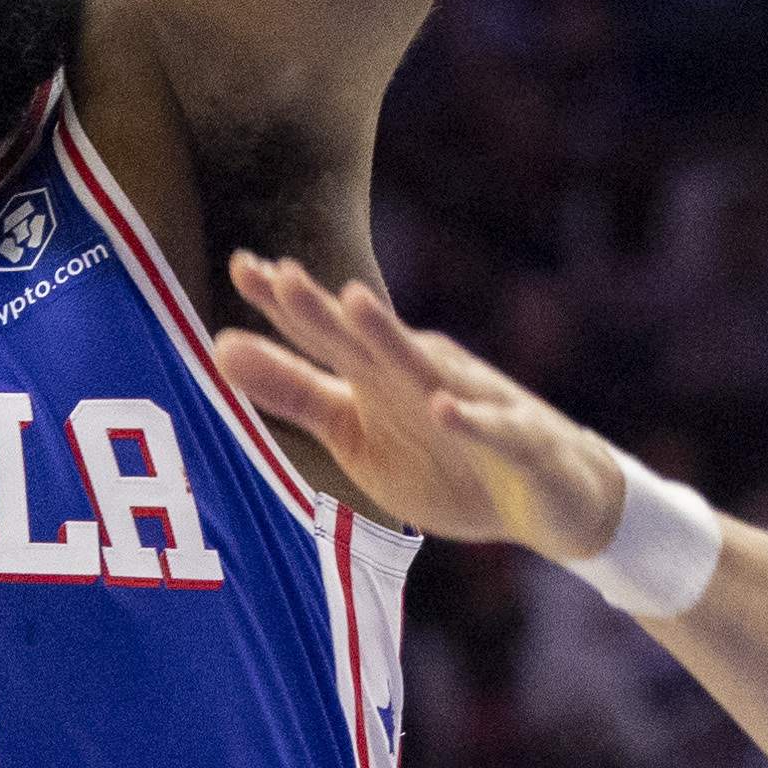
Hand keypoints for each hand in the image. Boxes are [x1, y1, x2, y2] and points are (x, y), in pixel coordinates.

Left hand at [214, 254, 624, 557]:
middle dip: (326, 312)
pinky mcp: (520, 441)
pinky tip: (444, 408)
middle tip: (281, 275)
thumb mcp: (355, 433)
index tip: (241, 267)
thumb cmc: (446, 459)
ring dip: (392, 338)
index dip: (285, 306)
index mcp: (380, 374)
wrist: (551, 500)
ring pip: (428, 369)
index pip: (325, 335)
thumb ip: (292, 392)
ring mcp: (475, 403)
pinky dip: (472, 419)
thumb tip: (216, 345)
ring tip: (353, 304)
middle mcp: (424, 375)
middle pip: (368, 342)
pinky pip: (494, 429)